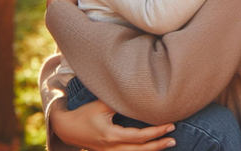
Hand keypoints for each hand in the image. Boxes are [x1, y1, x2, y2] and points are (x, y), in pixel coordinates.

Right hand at [51, 99, 176, 150]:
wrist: (66, 129)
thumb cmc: (84, 114)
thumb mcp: (101, 105)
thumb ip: (120, 103)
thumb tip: (139, 96)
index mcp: (111, 135)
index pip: (139, 136)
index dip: (156, 131)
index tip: (170, 125)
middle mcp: (112, 147)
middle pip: (140, 150)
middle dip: (158, 144)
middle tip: (173, 138)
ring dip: (152, 150)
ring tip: (167, 144)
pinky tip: (151, 148)